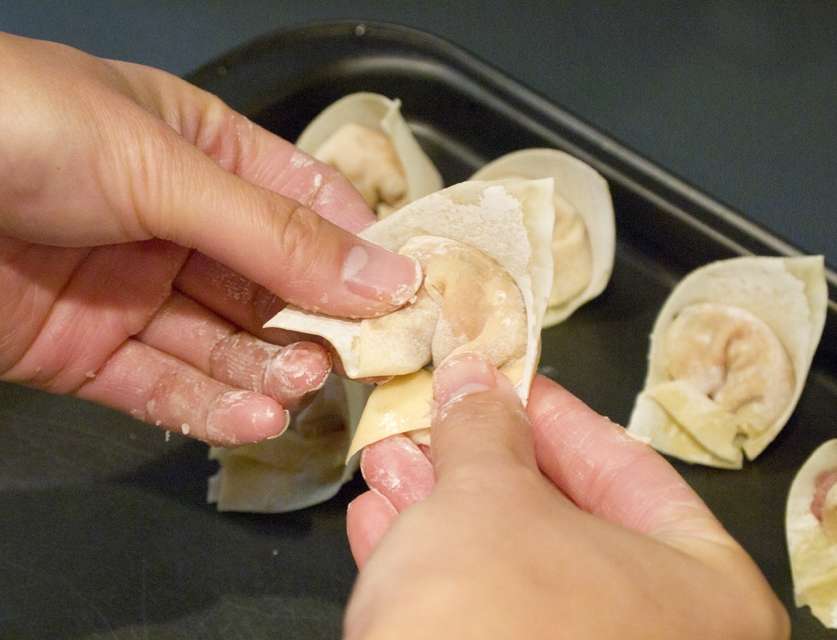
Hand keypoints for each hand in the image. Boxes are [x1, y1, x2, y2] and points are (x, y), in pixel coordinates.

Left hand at [0, 18, 419, 444]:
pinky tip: (256, 417)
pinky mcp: (86, 352)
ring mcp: (131, 291)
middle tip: (362, 354)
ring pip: (225, 343)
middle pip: (272, 284)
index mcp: (200, 150)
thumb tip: (385, 274)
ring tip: (305, 385)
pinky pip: (165, 387)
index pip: (305, 205)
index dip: (360, 248)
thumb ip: (274, 234)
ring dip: (270, 370)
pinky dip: (212, 406)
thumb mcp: (162, 165)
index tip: (410, 292)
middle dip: (318, 321)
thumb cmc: (12, 120)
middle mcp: (173, 222)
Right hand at [344, 353, 788, 638]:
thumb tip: (475, 383)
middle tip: (437, 416)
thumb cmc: (498, 616)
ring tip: (390, 459)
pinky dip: (427, 565)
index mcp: (703, 593)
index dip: (554, 414)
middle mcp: (657, 639)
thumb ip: (486, 430)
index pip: (629, 469)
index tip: (504, 380)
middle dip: (478, 461)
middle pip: (560, 518)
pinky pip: (477, 612)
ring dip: (437, 507)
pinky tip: (378, 524)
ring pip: (507, 567)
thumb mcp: (488, 497)